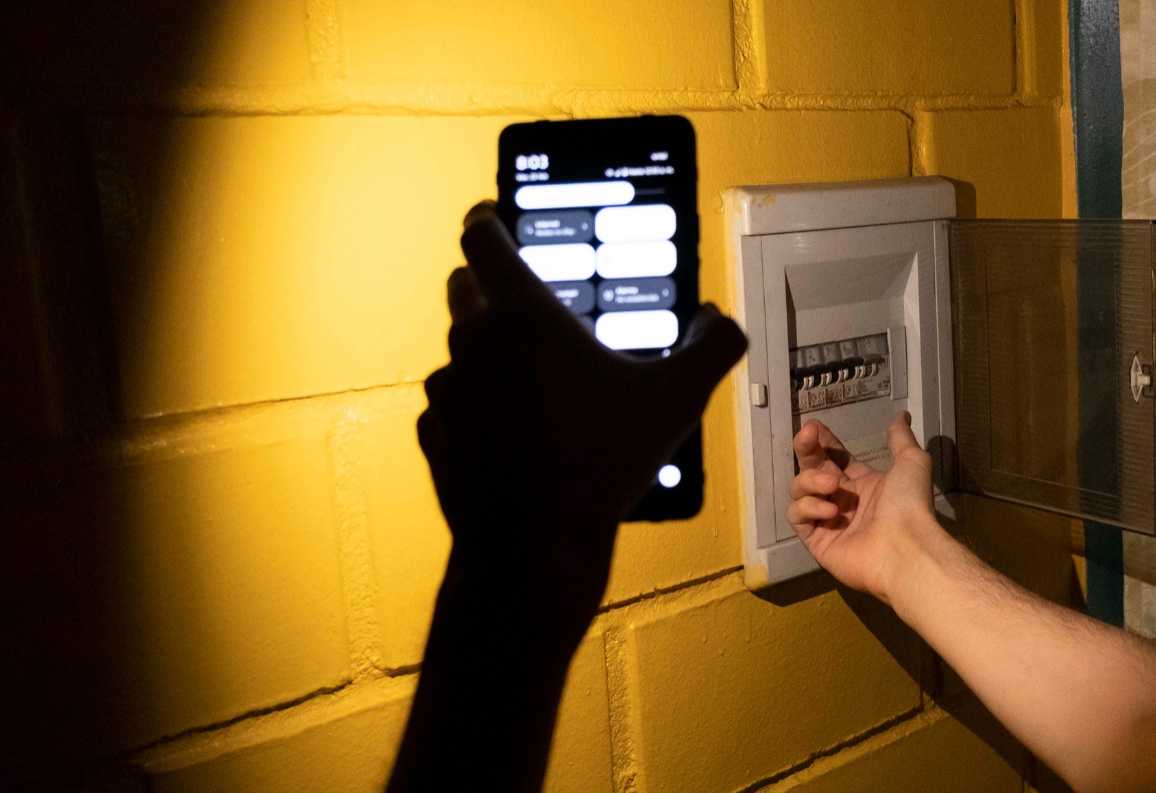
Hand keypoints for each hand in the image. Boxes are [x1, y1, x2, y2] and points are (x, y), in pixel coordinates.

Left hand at [418, 201, 746, 629]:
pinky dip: (471, 407)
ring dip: (483, 353)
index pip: (480, 237)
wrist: (534, 544)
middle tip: (523, 305)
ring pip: (456, 349)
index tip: (491, 214)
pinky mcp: (431, 431)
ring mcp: (446, 388)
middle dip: (487, 285)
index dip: (484, 218)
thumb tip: (724, 320)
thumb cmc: (603, 462)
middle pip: (462, 286)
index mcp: (523, 314)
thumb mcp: (676, 400)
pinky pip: (448, 403)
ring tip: (527, 384)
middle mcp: (473, 340)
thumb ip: (712, 348)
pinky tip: (506, 434)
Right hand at [786, 413, 937, 603]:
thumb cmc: (908, 504)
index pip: (833, 458)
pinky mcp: (815, 540)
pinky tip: (830, 511)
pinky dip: (808, 508)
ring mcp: (826, 521)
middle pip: (811, 469)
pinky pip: (798, 517)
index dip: (822, 442)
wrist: (905, 547)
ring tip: (832, 486)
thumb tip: (901, 415)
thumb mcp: (912, 463)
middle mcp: (840, 500)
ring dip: (811, 481)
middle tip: (807, 436)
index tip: (814, 427)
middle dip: (806, 450)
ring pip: (800, 491)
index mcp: (861, 484)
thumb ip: (901, 439)